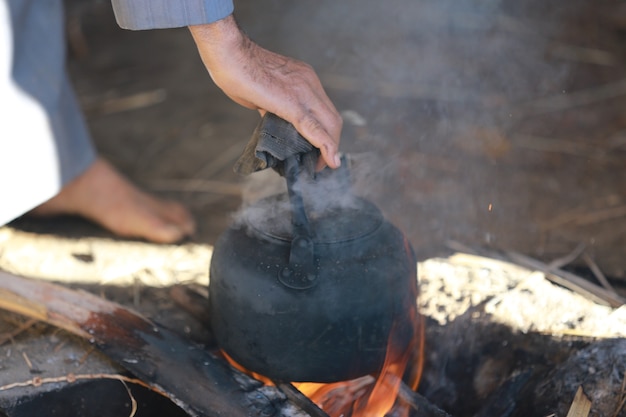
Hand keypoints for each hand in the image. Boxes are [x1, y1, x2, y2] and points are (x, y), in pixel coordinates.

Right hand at [188, 15, 341, 168]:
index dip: (326, 133)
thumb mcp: (263, 91)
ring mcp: (303, 91)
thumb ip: (273, 107)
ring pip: (330, 125)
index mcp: (304, 78)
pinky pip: (314, 128)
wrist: (228, 52)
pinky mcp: (292, 103)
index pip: (325, 110)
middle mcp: (309, 83)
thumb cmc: (237, 68)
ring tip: (319, 165)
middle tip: (320, 163)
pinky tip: (328, 161)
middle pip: (333, 119)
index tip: (318, 149)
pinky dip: (325, 146)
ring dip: (329, 149)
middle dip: (331, 145)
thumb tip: (274, 122)